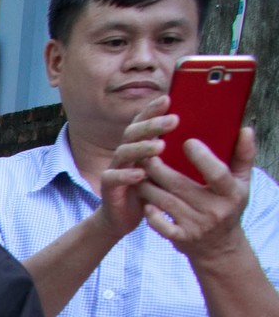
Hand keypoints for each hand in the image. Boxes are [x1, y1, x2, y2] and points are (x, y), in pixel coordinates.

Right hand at [95, 95, 173, 239]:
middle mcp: (125, 154)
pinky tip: (141, 174)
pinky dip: (126, 175)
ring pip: (123, 152)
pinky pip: (113, 177)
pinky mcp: (108, 188)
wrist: (123, 218)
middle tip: (174, 120)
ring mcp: (115, 169)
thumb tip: (207, 136)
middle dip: (152, 124)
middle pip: (132, 132)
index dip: (152, 109)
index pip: (143, 122)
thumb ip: (177, 153)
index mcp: (138, 145)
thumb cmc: (148, 191)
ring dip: (141, 147)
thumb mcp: (164, 169)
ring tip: (160, 146)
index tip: (168, 98)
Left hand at [131, 115, 254, 266]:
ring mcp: (196, 226)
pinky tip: (145, 202)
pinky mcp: (181, 238)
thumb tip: (245, 129)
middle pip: (181, 186)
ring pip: (165, 202)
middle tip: (145, 153)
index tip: (187, 142)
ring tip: (137, 172)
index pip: (218, 174)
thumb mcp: (242, 183)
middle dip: (160, 169)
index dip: (202, 158)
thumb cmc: (229, 206)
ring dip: (148, 187)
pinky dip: (151, 215)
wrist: (219, 246)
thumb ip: (244, 156)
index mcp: (231, 193)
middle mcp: (214, 210)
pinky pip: (161, 226)